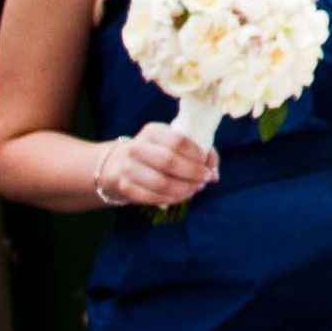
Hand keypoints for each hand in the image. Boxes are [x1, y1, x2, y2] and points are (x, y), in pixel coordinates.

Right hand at [102, 127, 217, 208]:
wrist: (117, 165)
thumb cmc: (155, 153)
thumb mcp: (172, 145)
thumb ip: (198, 154)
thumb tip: (215, 174)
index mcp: (152, 131)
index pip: (178, 141)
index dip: (197, 155)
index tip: (208, 166)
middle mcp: (136, 147)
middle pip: (169, 162)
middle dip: (193, 173)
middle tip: (205, 180)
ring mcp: (127, 168)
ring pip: (161, 183)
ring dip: (184, 189)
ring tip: (195, 189)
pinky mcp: (123, 186)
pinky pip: (152, 197)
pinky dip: (171, 199)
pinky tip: (180, 196)